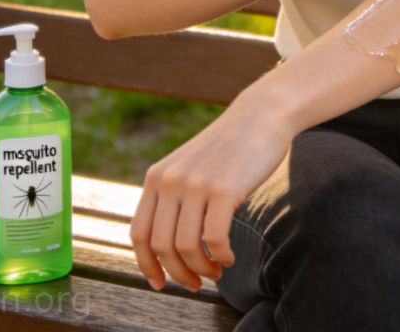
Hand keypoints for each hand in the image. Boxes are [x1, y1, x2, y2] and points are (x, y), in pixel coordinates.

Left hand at [130, 99, 292, 292]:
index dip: (146, 265)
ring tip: (215, 271)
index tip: (160, 282)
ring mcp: (197, 184)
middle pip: (161, 247)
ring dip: (201, 270)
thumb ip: (172, 196)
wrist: (260, 115)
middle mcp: (171, 180)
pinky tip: (229, 256)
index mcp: (157, 176)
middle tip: (195, 283)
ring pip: (186, 247)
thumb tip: (164, 247)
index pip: (138, 234)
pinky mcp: (224, 189)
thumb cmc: (228, 147)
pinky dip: (221, 256)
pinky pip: (214, 240)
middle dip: (177, 274)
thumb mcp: (188, 166)